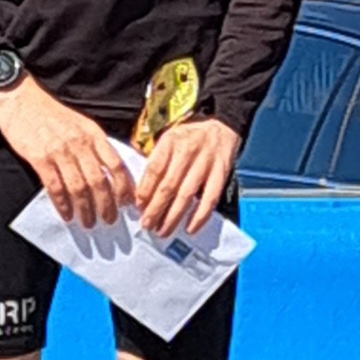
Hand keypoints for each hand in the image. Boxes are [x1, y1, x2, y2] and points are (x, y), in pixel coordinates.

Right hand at [0, 76, 133, 225]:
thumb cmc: (50, 113)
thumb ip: (95, 143)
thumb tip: (111, 170)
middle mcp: (79, 143)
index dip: (124, 187)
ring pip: (79, 187)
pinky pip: (55, 186)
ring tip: (88, 222)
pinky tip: (66, 215)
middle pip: (100, 181)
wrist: (19, 99)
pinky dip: (62, 204)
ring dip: (85, 209)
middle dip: (106, 205)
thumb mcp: (81, 122)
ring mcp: (59, 151)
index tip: (127, 203)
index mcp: (93, 133)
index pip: (116, 165)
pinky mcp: (39, 157)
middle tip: (109, 220)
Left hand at [136, 117, 242, 238]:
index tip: (138, 207)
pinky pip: (210, 199)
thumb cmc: (189, 139)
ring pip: (186, 195)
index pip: (154, 170)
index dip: (145, 190)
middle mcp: (187, 152)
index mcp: (170, 142)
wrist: (221, 129)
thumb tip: (141, 192)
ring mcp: (205, 164)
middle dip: (156, 209)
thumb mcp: (168, 139)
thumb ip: (156, 161)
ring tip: (162, 231)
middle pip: (168, 186)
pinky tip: (190, 228)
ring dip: (173, 216)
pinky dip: (199, 216)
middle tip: (147, 225)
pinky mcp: (221, 174)